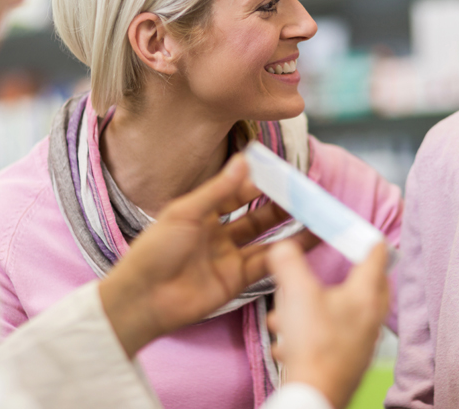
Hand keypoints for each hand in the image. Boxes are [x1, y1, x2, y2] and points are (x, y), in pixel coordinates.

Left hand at [98, 155, 311, 356]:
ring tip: (315, 215)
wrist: (143, 298)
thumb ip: (218, 189)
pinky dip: (285, 254)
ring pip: (266, 239)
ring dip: (289, 228)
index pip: (237, 192)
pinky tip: (305, 242)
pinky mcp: (235, 281)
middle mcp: (217, 233)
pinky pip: (265, 264)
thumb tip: (244, 160)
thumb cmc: (154, 250)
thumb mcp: (185, 212)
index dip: (259, 182)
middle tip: (306, 193)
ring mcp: (228, 258)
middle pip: (256, 216)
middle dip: (280, 204)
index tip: (283, 171)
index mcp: (201, 212)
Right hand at [266, 242, 389, 408]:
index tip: (354, 229)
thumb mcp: (296, 294)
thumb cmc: (313, 345)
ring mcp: (363, 341)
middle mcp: (371, 317)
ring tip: (288, 309)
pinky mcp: (349, 360)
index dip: (365, 236)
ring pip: (345, 311)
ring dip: (317, 305)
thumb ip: (288, 264)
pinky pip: (333, 335)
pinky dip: (311, 331)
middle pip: (368, 284)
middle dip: (350, 273)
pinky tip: (287, 340)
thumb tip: (283, 247)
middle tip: (339, 265)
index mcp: (366, 295)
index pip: (376, 254)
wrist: (313, 395)